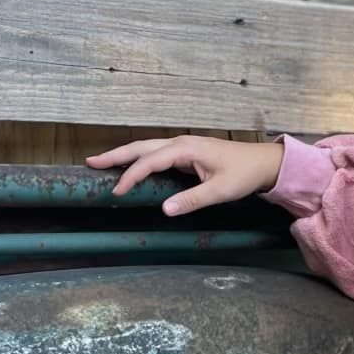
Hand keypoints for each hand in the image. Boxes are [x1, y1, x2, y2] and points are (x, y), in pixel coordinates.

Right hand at [84, 135, 284, 214]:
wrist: (262, 163)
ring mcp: (182, 146)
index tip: (117, 191)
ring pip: (147, 148)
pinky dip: (139, 159)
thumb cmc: (244, 174)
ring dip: (125, 155)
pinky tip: (131, 166)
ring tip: (102, 161)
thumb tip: (165, 210)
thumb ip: (192, 200)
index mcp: (185, 148)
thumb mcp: (220, 190)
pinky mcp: (186, 152)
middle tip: (91, 162)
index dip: (132, 176)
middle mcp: (180, 143)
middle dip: (116, 155)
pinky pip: (156, 154)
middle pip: (141, 147)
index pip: (150, 161)